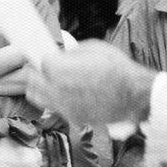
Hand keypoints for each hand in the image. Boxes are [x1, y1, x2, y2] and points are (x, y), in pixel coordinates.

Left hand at [26, 40, 155, 125]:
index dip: (44, 57)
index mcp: (60, 70)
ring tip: (52, 81)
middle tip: (46, 67)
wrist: (134, 96)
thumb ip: (72, 52)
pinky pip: (54, 107)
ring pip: (37, 97)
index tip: (48, 55)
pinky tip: (66, 92)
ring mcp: (64, 107)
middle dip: (37, 72)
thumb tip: (62, 54)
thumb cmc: (118, 69)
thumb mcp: (94, 48)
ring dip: (40, 87)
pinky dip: (54, 99)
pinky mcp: (72, 118)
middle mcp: (57, 90)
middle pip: (31, 81)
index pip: (39, 62)